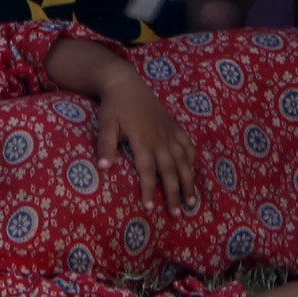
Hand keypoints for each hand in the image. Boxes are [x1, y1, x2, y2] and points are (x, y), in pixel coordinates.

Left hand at [85, 58, 198, 213]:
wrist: (126, 83)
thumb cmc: (114, 106)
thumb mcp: (106, 124)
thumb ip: (105, 145)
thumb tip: (102, 168)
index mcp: (142, 139)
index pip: (147, 170)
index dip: (148, 189)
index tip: (150, 208)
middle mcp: (160, 138)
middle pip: (170, 170)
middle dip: (174, 193)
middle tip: (177, 214)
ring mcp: (169, 132)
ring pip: (183, 161)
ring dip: (188, 181)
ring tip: (191, 201)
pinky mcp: (175, 126)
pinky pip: (188, 145)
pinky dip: (193, 160)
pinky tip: (195, 173)